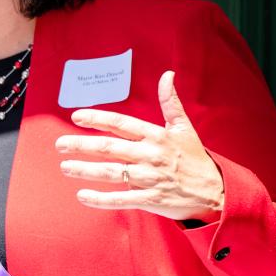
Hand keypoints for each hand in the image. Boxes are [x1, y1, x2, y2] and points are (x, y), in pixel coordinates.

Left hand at [55, 71, 224, 220]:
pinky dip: (100, 199)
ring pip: (111, 173)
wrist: (216, 193)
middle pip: (109, 148)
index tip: (76, 116)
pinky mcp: (151, 199)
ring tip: (65, 166)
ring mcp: (150, 178)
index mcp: (156, 136)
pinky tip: (82, 195)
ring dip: (85, 170)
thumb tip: (167, 75)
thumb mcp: (184, 128)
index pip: (120, 123)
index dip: (97, 119)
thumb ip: (170, 102)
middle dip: (81, 145)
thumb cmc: (195, 158)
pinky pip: (120, 200)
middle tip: (59, 144)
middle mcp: (150, 155)